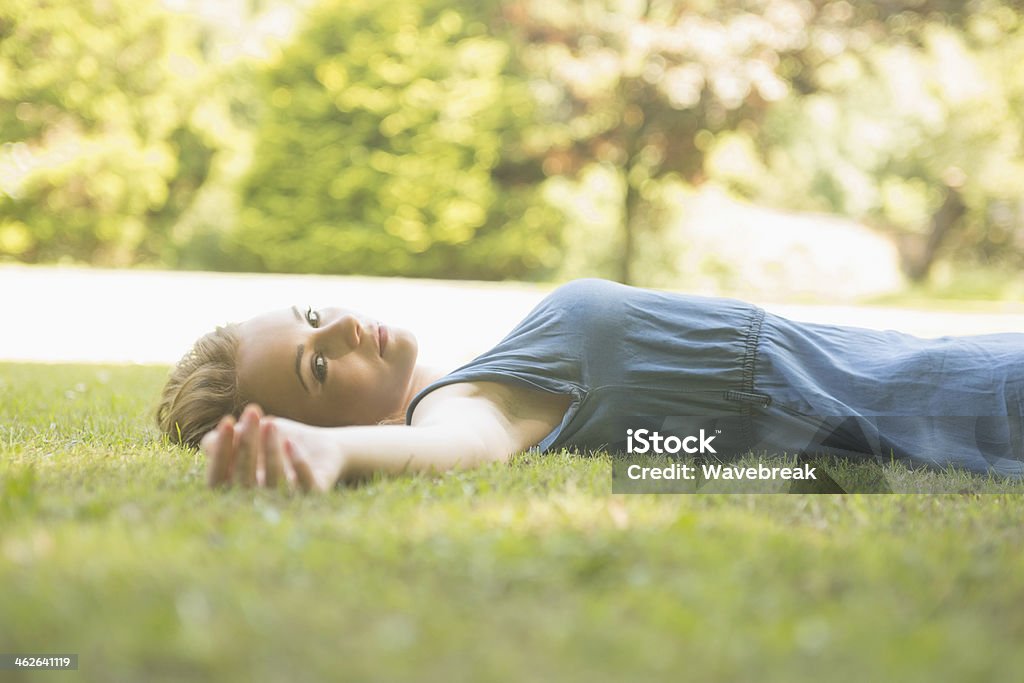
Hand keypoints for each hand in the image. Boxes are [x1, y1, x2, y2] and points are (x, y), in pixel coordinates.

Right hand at [199, 404, 345, 492]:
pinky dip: (298, 465)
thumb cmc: (277, 439)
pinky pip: (306, 486)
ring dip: (271, 452)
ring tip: (271, 423)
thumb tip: (209, 442)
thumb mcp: (252, 432)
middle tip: (252, 412)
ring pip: (274, 483)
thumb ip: (229, 437)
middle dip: (247, 444)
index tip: (227, 421)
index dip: (221, 452)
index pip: (219, 478)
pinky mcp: (314, 494)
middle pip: (245, 480)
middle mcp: (259, 499)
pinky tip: (291, 443)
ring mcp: (287, 501)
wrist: (319, 445)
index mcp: (238, 488)